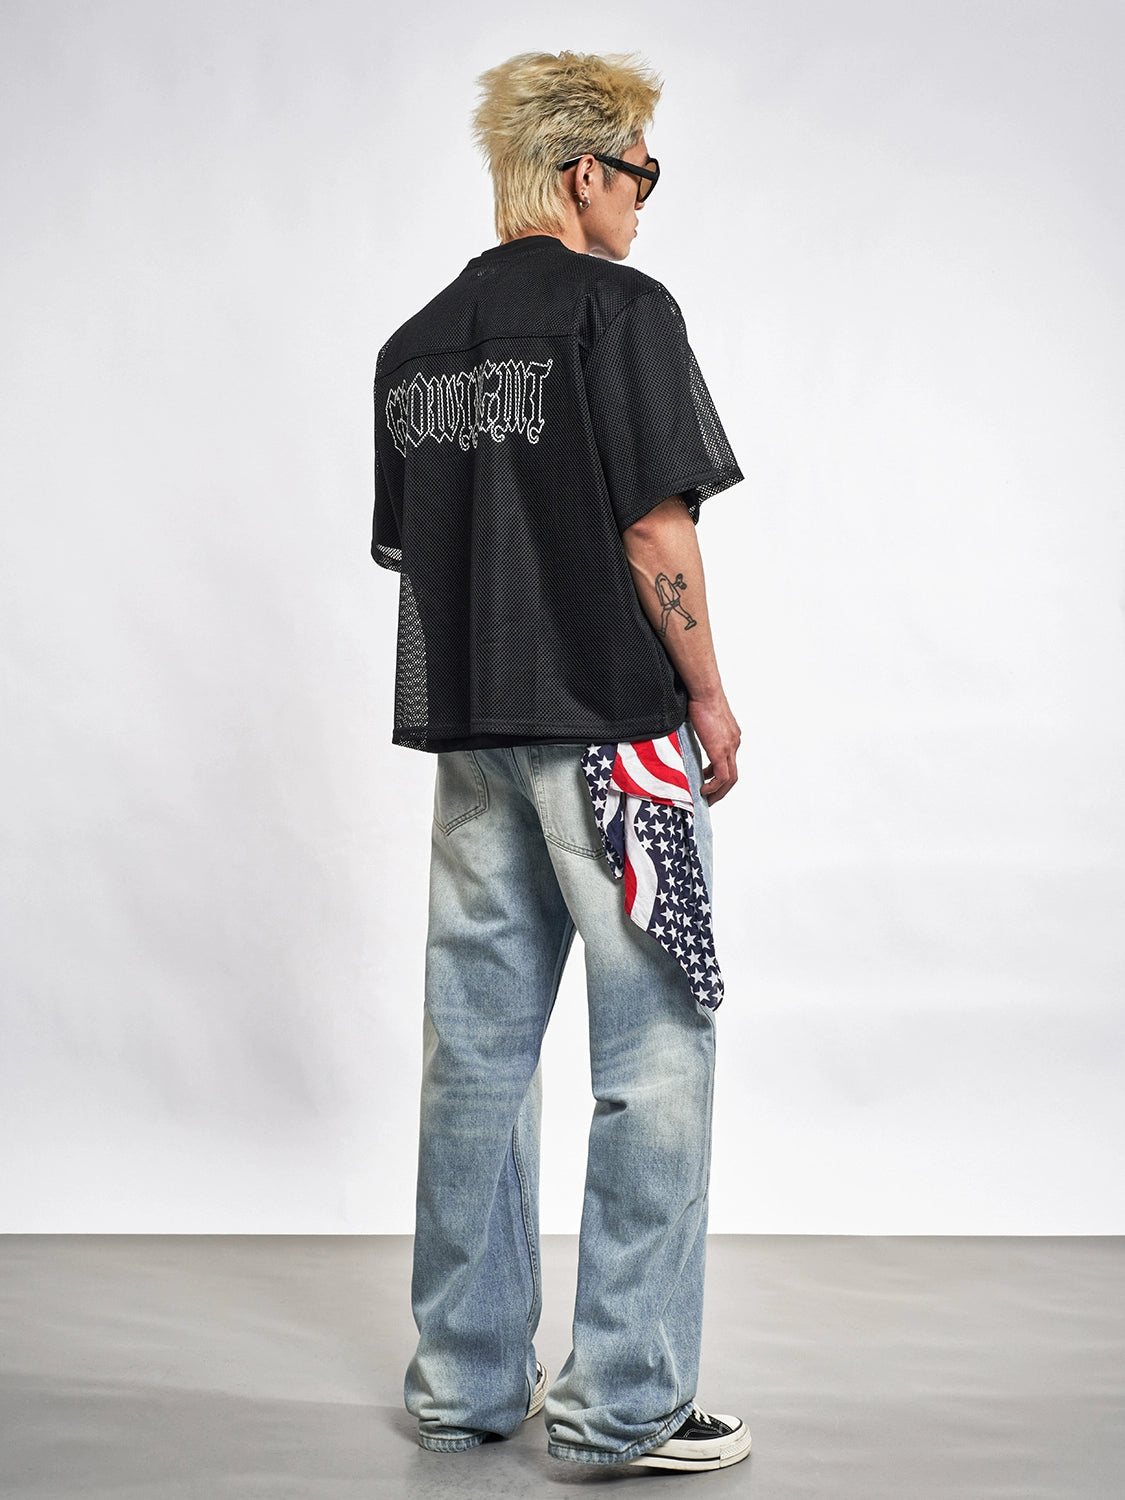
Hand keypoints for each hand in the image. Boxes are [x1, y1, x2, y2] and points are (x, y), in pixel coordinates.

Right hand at [688, 690, 740, 804]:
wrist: (705, 692)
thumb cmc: (700, 699)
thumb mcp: (700, 720)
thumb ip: (699, 732)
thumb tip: (686, 736)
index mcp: (731, 736)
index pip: (729, 762)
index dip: (718, 775)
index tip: (706, 781)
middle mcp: (734, 743)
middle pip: (733, 775)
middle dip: (721, 789)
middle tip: (709, 798)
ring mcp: (730, 747)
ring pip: (730, 779)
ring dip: (718, 792)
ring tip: (706, 799)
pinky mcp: (721, 751)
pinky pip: (722, 777)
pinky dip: (713, 786)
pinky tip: (703, 790)